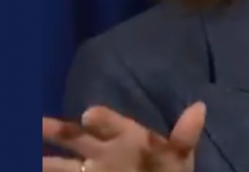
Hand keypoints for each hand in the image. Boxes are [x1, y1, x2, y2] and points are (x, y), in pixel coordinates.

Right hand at [42, 102, 205, 171]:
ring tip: (26, 154)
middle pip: (74, 137)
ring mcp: (90, 170)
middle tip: (37, 124)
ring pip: (60, 164)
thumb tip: (200, 106)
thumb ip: (183, 136)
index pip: (110, 123)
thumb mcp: (178, 157)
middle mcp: (103, 151)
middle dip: (56, 130)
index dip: (101, 118)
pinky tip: (34, 169)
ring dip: (44, 160)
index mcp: (126, 137)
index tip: (89, 115)